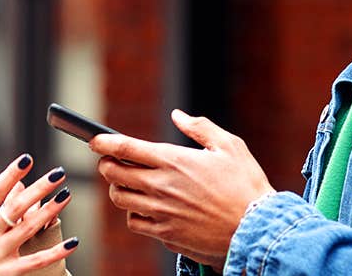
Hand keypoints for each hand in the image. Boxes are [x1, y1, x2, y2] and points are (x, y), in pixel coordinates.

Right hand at [0, 155, 77, 274]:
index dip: (11, 174)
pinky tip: (73, 242)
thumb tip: (20, 183)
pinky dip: (56, 252)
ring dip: (49, 211)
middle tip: (57, 174)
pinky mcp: (10, 272)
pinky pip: (37, 260)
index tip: (27, 159)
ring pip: (28, 228)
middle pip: (16, 208)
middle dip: (38, 189)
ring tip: (66, 195)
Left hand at [90, 110, 273, 263]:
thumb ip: (200, 127)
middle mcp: (161, 187)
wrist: (257, 230)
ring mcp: (161, 213)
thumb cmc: (246, 186)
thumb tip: (178, 115)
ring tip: (126, 184)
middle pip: (114, 174)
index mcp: (174, 161)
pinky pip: (135, 223)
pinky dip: (134, 214)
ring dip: (117, 189)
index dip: (104, 142)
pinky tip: (145, 208)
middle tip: (110, 161)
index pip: (126, 148)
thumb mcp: (230, 146)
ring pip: (120, 200)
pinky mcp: (166, 235)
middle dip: (106, 164)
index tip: (95, 140)